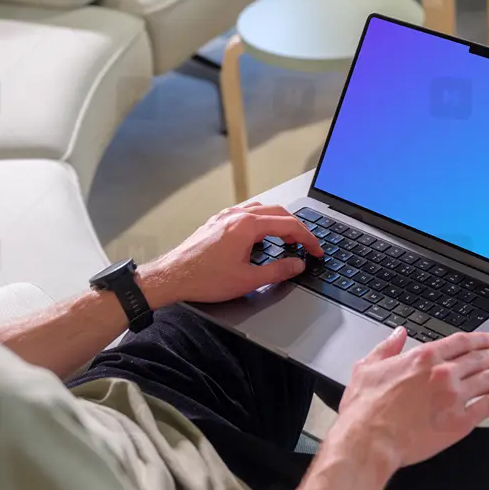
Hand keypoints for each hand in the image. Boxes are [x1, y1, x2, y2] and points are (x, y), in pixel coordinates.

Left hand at [139, 202, 323, 306]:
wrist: (172, 276)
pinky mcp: (217, 222)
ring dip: (279, 222)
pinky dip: (262, 221)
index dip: (308, 238)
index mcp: (248, 226)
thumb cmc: (203, 278)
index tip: (316, 250)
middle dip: (297, 228)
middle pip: (278, 212)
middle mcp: (237, 215)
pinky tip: (261, 236)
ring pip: (262, 210)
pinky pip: (246, 213)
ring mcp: (225, 217)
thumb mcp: (248, 280)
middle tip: (306, 245)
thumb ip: (278, 271)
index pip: (289, 225)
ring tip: (287, 239)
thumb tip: (297, 265)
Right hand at [331, 326, 488, 472]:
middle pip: (481, 358)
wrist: (369, 438)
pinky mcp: (460, 421)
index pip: (461, 342)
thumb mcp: (368, 367)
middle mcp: (444, 373)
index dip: (480, 340)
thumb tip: (398, 335)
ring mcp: (455, 396)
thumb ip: (387, 347)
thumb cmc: (366, 409)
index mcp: (423, 358)